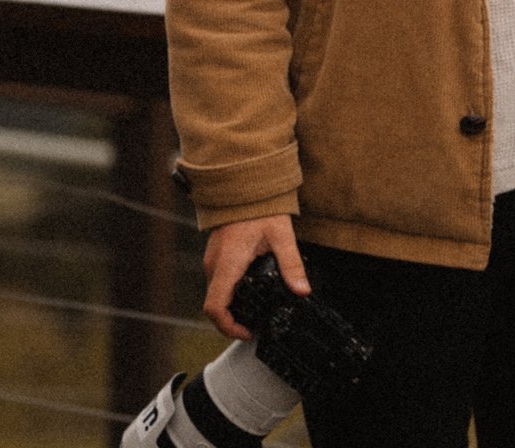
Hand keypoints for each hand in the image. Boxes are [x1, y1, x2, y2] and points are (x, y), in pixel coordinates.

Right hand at [202, 213, 309, 339]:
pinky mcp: (216, 255)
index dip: (228, 327)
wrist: (243, 182)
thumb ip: (291, 264)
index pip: (215, 307)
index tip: (247, 332)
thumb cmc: (259, 205)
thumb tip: (302, 290)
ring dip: (233, 305)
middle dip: (234, 319)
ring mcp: (213, 259)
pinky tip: (251, 287)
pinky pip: (219, 281)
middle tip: (257, 322)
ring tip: (257, 306)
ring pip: (216, 293)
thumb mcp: (281, 235)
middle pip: (215, 304)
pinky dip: (231, 291)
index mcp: (228, 263)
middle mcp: (215, 264)